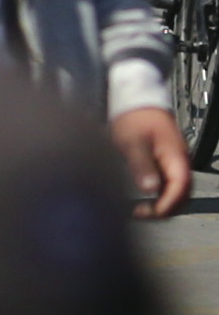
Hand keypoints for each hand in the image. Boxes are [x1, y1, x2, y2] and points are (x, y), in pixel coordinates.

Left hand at [122, 104, 192, 219]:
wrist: (137, 99)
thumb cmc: (133, 118)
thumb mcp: (132, 141)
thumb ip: (142, 164)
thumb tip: (150, 190)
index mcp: (176, 156)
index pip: (181, 186)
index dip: (169, 203)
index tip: (150, 213)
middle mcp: (180, 162)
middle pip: (184, 193)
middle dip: (167, 208)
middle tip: (142, 214)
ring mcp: (175, 163)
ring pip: (178, 191)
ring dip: (165, 204)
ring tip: (142, 211)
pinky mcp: (167, 163)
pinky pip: (170, 184)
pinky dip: (161, 195)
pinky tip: (145, 199)